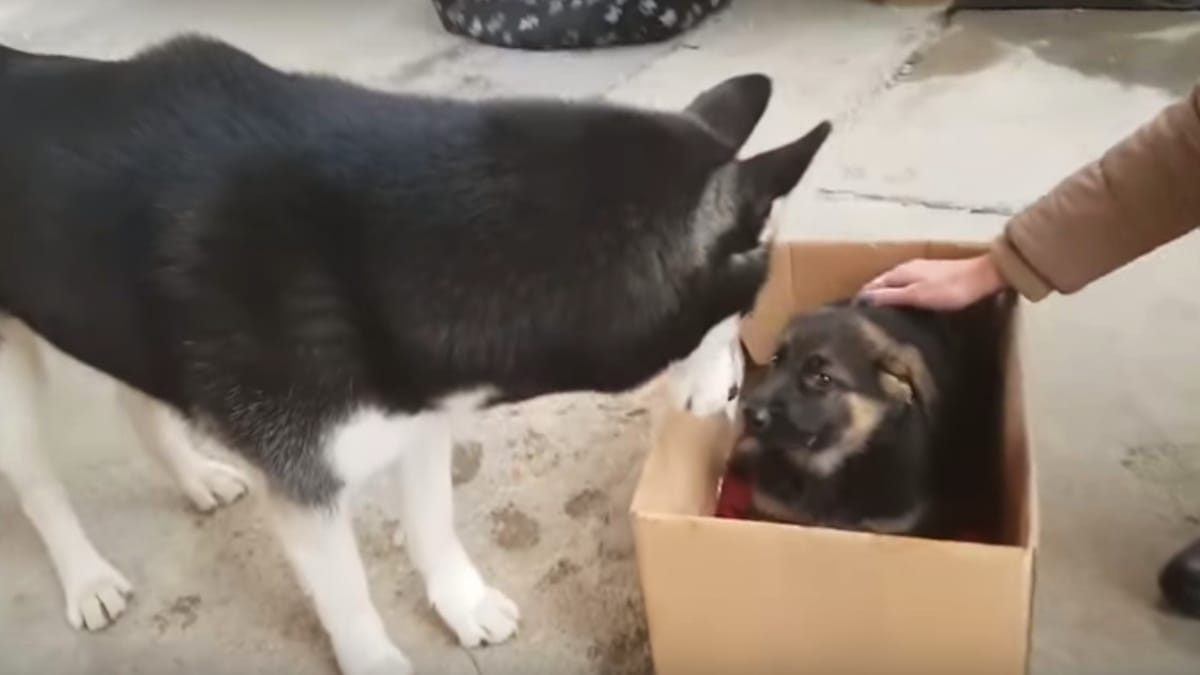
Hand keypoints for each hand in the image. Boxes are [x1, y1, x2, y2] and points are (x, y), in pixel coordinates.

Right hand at [858, 254, 1007, 309]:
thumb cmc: (949, 289)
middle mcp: (907, 268)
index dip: (863, 299)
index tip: (855, 316)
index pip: (872, 285)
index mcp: (899, 272)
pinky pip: (909, 285)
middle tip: (868, 319)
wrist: (982, 277)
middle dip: (873, 297)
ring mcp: (921, 270)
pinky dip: (902, 295)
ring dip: (888, 296)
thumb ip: (890, 296)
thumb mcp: (916, 296)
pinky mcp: (933, 275)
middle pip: (883, 284)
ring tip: (884, 315)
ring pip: (896, 284)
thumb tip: (863, 298)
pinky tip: (907, 306)